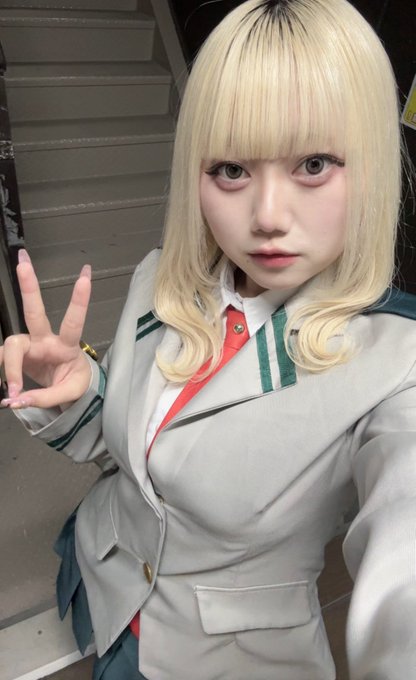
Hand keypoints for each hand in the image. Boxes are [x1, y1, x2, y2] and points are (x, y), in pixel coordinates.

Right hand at [0, 249, 92, 408]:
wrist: (67, 388)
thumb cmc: (74, 382)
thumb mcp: (71, 393)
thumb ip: (46, 398)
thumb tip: (16, 399)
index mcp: (68, 345)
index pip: (74, 322)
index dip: (79, 300)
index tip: (85, 276)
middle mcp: (46, 339)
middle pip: (34, 311)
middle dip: (28, 286)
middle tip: (22, 261)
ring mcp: (30, 344)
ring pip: (11, 344)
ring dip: (10, 366)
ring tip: (13, 390)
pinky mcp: (17, 353)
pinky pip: (3, 360)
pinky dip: (3, 374)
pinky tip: (6, 387)